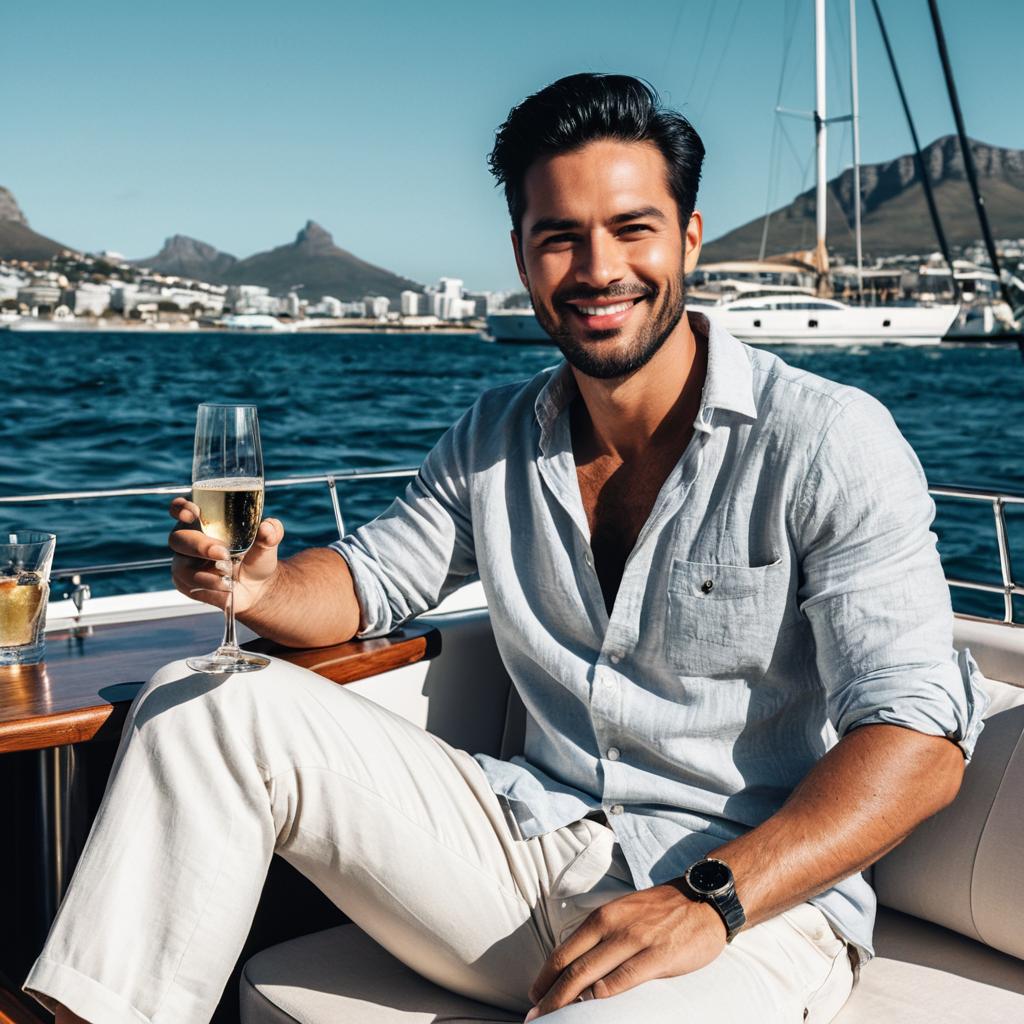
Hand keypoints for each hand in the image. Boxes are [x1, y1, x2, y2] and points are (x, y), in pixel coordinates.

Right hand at [168, 496, 283, 615]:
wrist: (256, 586)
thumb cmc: (256, 557)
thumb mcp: (267, 545)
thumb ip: (270, 533)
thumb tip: (268, 526)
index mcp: (203, 521)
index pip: (180, 508)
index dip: (180, 508)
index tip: (192, 512)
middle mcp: (188, 539)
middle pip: (178, 539)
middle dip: (199, 546)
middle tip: (222, 553)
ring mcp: (183, 562)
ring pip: (182, 568)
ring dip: (207, 574)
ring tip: (229, 578)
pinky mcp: (185, 584)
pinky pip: (189, 587)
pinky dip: (210, 589)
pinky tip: (225, 588)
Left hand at [525, 884, 726, 1018]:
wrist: (703, 899)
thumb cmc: (661, 912)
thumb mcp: (623, 913)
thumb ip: (601, 936)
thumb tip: (575, 965)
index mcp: (602, 917)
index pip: (564, 951)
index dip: (545, 978)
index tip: (534, 998)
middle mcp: (613, 926)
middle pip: (571, 967)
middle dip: (550, 996)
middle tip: (535, 1017)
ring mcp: (635, 940)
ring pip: (590, 975)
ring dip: (568, 1001)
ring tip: (554, 1019)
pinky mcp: (658, 955)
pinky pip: (624, 978)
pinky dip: (604, 995)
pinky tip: (592, 1007)